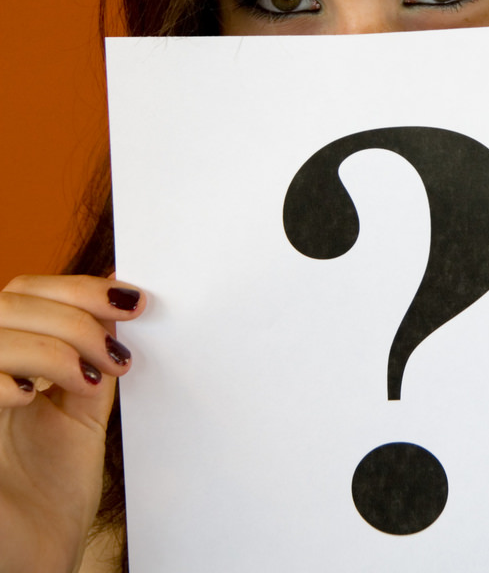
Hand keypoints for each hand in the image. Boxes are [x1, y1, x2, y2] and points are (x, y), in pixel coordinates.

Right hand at [0, 274, 144, 572]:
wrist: (35, 559)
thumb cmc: (52, 490)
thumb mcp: (84, 406)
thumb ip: (94, 351)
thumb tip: (121, 295)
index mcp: (9, 357)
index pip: (27, 291)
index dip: (78, 287)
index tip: (132, 302)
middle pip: (11, 302)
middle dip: (75, 315)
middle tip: (115, 351)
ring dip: (51, 346)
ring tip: (89, 378)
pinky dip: (1, 378)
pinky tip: (33, 396)